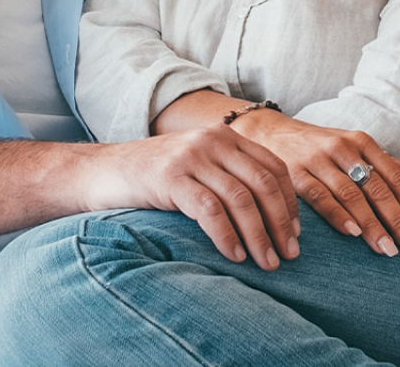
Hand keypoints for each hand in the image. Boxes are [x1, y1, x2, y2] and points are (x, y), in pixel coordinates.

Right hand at [81, 126, 300, 270]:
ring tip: (267, 263)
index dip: (289, 203)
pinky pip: (209, 209)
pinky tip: (235, 255)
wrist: (103, 171)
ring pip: (240, 198)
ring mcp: (190, 157)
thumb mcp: (198, 166)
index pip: (274, 167)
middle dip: (281, 222)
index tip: (296, 234)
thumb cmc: (155, 176)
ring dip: (259, 235)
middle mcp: (211, 141)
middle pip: (263, 183)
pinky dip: (227, 235)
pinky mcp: (169, 178)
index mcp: (224, 136)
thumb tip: (273, 217)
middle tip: (290, 255)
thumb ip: (229, 176)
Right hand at [234, 112, 399, 256]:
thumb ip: (391, 164)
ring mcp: (317, 159)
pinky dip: (337, 215)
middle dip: (398, 221)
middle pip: (376, 188)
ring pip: (351, 194)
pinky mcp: (294, 172)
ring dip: (371, 224)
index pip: (395, 177)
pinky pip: (319, 196)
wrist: (269, 132)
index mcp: (361, 142)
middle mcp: (342, 147)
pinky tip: (352, 233)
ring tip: (388, 250)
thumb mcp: (355, 148)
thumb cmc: (320, 146)